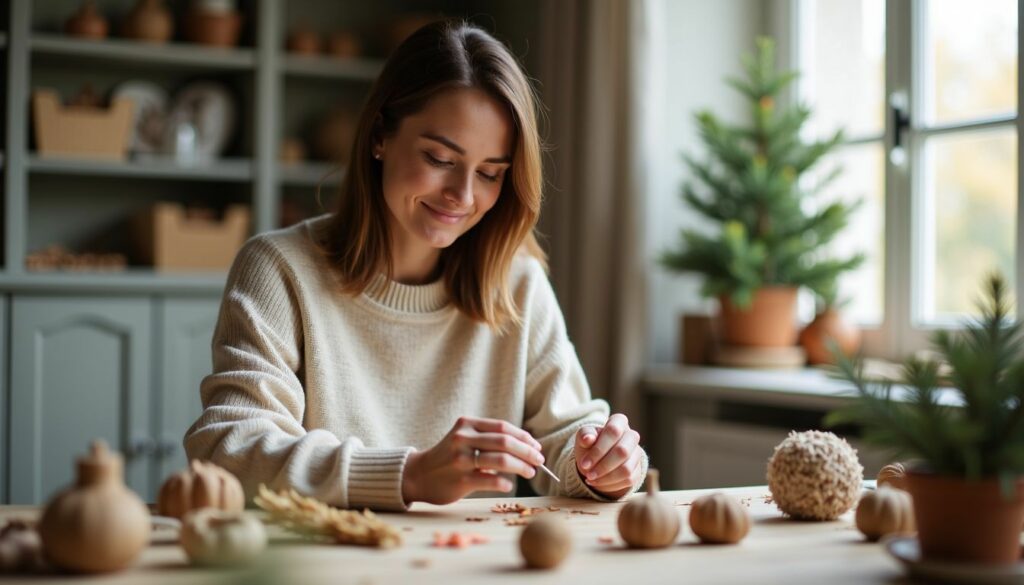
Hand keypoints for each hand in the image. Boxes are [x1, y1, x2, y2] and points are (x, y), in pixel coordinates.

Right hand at [402, 416, 545, 504]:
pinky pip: (491, 481)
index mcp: (466, 424)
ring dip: (522, 467)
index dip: (524, 437)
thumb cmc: (448, 457)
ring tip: (530, 472)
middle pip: (505, 442)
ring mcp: (460, 460)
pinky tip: (509, 485)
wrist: (418, 475)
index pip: (503, 427)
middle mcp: (463, 439)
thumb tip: (526, 446)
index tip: (536, 447)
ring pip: (502, 460)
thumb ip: (487, 438)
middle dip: (528, 452)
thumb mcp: (463, 438)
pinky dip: (505, 483)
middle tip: (539, 461)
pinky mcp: (460, 480)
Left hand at [574, 414, 642, 498]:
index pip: (613, 431)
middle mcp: (631, 436)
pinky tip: (598, 483)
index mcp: (619, 422)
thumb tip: (588, 439)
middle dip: (603, 466)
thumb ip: (584, 435)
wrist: (596, 461)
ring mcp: (637, 453)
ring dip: (606, 478)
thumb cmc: (589, 445)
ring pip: (626, 469)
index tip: (584, 463)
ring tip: (591, 479)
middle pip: (622, 451)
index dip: (599, 449)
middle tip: (588, 474)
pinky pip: (628, 480)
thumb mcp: (583, 438)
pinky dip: (610, 484)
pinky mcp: (638, 470)